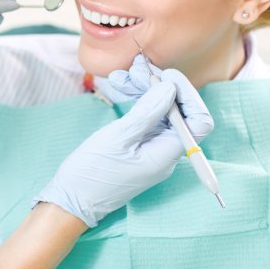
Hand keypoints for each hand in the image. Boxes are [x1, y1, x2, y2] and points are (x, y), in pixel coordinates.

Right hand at [34, 61, 212, 227]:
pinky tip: (120, 87)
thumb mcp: (119, 137)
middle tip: (136, 69)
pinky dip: (135, 102)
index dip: (187, 94)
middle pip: (178, 111)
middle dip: (159, 87)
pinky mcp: (139, 146)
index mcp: (167, 154)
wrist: (72, 198)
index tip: (165, 76)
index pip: (197, 120)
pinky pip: (145, 119)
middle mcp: (165, 151)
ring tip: (122, 76)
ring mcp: (152, 149)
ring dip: (143, 91)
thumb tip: (169, 88)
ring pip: (159, 112)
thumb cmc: (93, 172)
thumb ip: (148, 111)